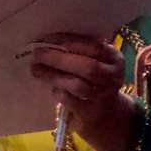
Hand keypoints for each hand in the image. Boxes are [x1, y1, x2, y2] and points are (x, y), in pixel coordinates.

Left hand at [29, 33, 139, 150]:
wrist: (105, 110)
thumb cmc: (93, 77)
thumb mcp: (94, 59)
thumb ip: (78, 49)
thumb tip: (48, 40)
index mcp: (114, 58)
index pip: (94, 46)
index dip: (69, 41)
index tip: (47, 38)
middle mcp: (112, 77)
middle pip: (87, 67)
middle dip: (59, 59)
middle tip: (37, 54)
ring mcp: (102, 96)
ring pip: (77, 85)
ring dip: (53, 75)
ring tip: (36, 68)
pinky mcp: (89, 112)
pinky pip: (69, 99)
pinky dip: (56, 90)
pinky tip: (48, 85)